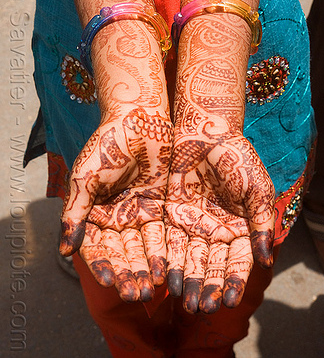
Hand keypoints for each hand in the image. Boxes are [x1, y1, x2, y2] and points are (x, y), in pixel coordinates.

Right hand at [60, 106, 172, 302]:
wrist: (138, 120)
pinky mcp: (160, 206)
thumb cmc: (106, 144)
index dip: (102, 263)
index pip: (96, 245)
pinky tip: (166, 269)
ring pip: (141, 247)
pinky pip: (161, 233)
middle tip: (135, 294)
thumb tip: (65, 250)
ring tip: (151, 289)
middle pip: (121, 252)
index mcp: (93, 212)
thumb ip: (75, 213)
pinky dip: (162, 251)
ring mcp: (138, 212)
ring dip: (145, 268)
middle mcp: (116, 216)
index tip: (109, 280)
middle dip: (127, 273)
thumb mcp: (84, 178)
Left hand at [165, 129, 274, 313]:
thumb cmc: (238, 158)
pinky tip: (168, 280)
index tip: (228, 302)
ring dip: (189, 281)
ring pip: (191, 259)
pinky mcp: (173, 215)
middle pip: (213, 265)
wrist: (207, 132)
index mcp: (241, 227)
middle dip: (207, 287)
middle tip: (201, 309)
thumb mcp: (257, 189)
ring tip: (186, 303)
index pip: (238, 261)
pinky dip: (170, 261)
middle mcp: (218, 231)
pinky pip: (171, 243)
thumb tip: (266, 259)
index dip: (234, 281)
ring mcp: (195, 224)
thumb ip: (260, 224)